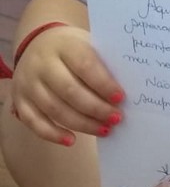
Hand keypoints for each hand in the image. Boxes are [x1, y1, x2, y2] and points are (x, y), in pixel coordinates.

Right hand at [11, 25, 124, 145]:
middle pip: (70, 91)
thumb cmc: (73, 49)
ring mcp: (28, 83)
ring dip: (83, 124)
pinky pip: (34, 122)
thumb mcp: (88, 45)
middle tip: (117, 118)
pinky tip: (72, 140)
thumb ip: (103, 63)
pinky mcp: (20, 100)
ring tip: (105, 130)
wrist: (38, 45)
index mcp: (63, 46)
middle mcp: (42, 64)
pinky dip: (53, 134)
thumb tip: (131, 89)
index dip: (104, 84)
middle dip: (96, 109)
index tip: (121, 98)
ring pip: (55, 109)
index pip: (85, 65)